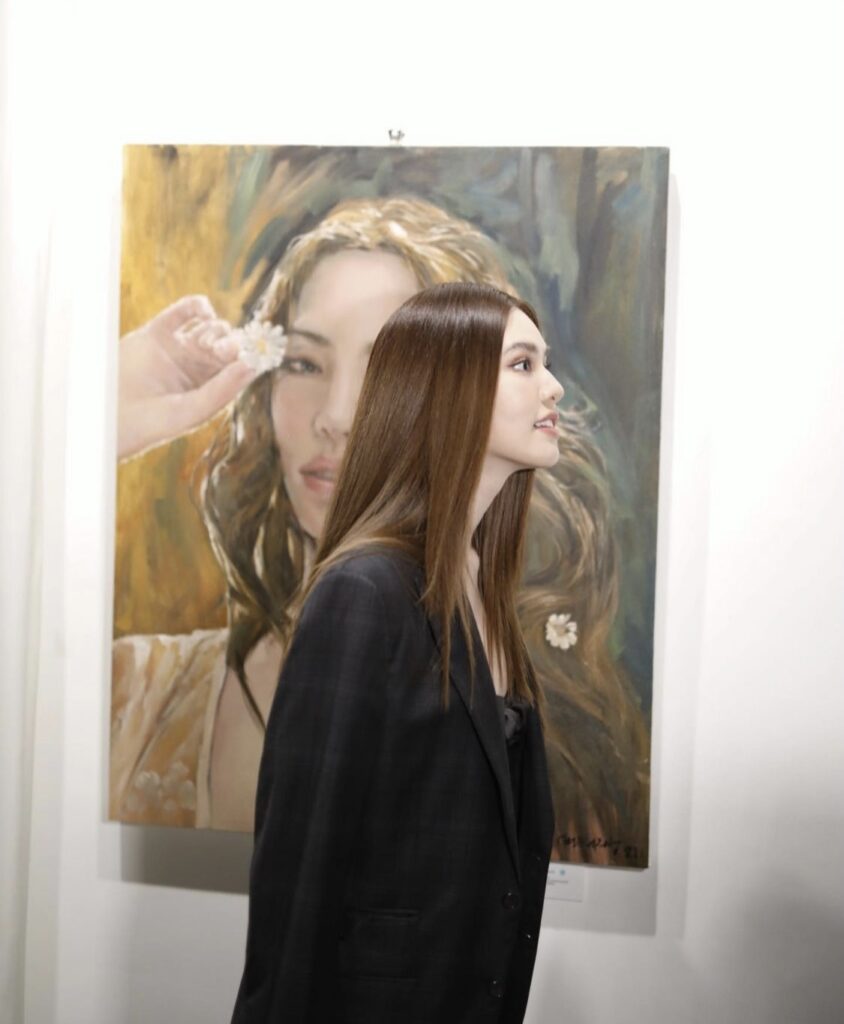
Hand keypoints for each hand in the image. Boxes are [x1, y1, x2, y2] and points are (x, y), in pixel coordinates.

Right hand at [117, 295, 256, 459]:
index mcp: (212, 386)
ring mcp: (179, 348)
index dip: (250, 355)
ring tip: (203, 345)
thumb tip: (253, 365)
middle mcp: (199, 366)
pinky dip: (198, 306)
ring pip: (211, 327)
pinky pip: (184, 311)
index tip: (255, 351)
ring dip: (215, 329)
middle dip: (231, 342)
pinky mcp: (158, 333)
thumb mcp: (194, 409)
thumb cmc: (155, 422)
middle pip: (228, 343)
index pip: (240, 364)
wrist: (111, 414)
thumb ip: (223, 388)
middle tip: (222, 349)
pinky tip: (203, 311)